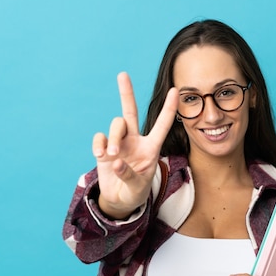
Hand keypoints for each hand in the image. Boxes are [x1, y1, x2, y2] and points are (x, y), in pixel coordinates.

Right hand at [92, 72, 177, 218]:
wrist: (119, 201)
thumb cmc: (135, 192)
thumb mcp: (138, 188)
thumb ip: (130, 175)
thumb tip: (116, 162)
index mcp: (151, 148)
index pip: (162, 125)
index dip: (169, 108)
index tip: (176, 90)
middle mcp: (135, 141)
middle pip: (130, 112)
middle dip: (126, 93)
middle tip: (123, 74)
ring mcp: (118, 144)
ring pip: (116, 125)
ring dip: (113, 137)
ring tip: (111, 155)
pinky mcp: (104, 149)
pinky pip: (100, 137)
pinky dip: (99, 144)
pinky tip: (101, 156)